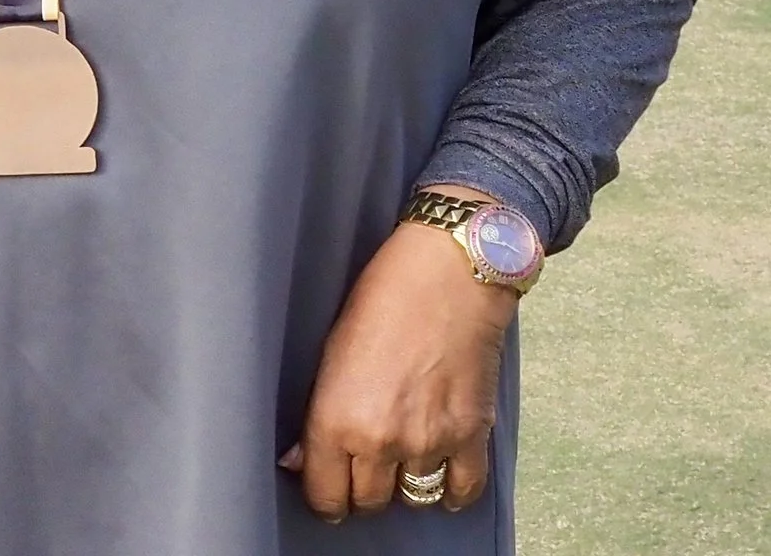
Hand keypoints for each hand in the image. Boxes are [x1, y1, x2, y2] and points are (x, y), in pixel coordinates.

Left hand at [279, 220, 517, 522]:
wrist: (449, 269)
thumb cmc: (381, 294)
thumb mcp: (330, 348)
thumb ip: (316, 414)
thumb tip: (298, 460)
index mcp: (336, 417)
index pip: (324, 493)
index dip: (323, 494)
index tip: (326, 487)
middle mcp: (381, 440)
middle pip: (367, 502)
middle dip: (360, 488)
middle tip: (361, 466)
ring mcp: (430, 442)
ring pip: (411, 500)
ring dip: (402, 484)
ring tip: (398, 460)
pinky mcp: (471, 435)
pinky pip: (460, 492)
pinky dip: (449, 488)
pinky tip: (439, 472)